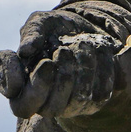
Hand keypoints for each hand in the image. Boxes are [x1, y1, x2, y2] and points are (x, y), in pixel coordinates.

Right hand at [0, 11, 130, 119]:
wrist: (86, 28)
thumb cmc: (55, 28)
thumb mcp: (41, 23)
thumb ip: (31, 33)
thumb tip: (25, 50)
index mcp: (25, 88)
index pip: (23, 106)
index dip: (36, 87)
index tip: (46, 62)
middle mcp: (48, 102)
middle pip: (53, 108)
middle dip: (62, 78)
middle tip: (64, 50)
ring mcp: (74, 104)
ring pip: (80, 100)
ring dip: (84, 71)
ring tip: (84, 44)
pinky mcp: (98, 99)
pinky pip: (104, 93)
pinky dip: (107, 69)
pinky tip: (104, 49)